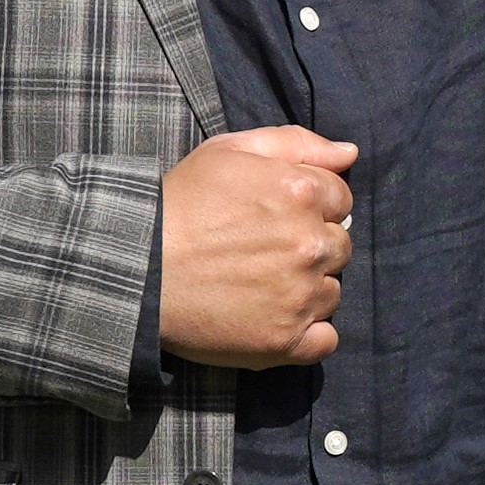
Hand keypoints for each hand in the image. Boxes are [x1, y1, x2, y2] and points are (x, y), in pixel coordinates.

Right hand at [159, 125, 357, 368]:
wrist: (135, 266)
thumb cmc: (179, 202)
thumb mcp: (230, 151)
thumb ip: (296, 144)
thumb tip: (349, 154)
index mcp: (301, 192)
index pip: (340, 201)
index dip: (312, 208)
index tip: (278, 219)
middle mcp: (309, 244)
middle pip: (339, 247)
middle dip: (310, 247)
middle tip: (265, 253)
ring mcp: (299, 295)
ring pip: (331, 292)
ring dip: (308, 290)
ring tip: (261, 285)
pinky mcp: (284, 340)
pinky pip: (326, 339)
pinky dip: (308, 334)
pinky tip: (276, 320)